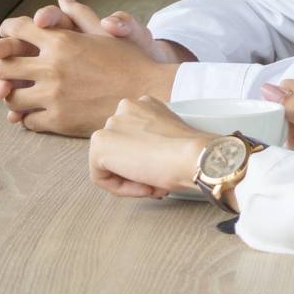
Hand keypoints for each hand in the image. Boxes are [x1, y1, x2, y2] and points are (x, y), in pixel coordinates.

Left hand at [0, 13, 179, 136]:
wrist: (149, 93)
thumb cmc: (130, 61)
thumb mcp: (106, 33)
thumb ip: (80, 15)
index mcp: (61, 41)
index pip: (17, 30)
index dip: (8, 32)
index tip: (7, 37)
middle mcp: (52, 67)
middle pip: (4, 65)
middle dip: (3, 65)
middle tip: (9, 69)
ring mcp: (53, 95)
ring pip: (11, 96)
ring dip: (12, 94)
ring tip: (19, 93)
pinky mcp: (58, 120)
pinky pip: (28, 120)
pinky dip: (28, 116)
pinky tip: (37, 112)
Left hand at [89, 95, 214, 199]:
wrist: (193, 157)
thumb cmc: (192, 152)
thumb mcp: (173, 137)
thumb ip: (154, 142)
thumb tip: (146, 163)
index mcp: (145, 105)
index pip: (134, 137)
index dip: (148, 159)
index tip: (161, 171)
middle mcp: (126, 108)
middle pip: (121, 149)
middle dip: (138, 168)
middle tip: (158, 182)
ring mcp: (111, 124)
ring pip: (110, 163)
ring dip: (131, 179)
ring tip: (153, 185)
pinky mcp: (100, 144)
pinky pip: (101, 176)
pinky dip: (120, 188)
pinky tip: (144, 185)